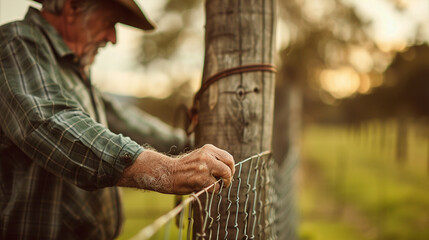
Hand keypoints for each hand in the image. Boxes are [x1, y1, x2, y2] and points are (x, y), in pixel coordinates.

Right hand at [117, 144, 234, 194]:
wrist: (167, 173)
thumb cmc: (184, 167)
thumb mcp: (200, 156)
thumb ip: (214, 159)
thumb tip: (230, 169)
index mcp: (208, 149)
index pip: (229, 158)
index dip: (231, 168)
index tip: (228, 174)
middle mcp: (207, 156)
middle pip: (229, 168)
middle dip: (229, 178)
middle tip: (224, 183)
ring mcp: (204, 167)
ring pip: (224, 178)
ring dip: (220, 185)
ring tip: (210, 185)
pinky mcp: (201, 179)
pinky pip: (215, 187)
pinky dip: (211, 190)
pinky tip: (201, 187)